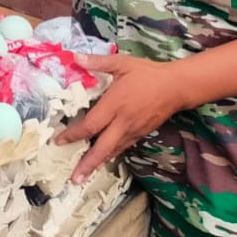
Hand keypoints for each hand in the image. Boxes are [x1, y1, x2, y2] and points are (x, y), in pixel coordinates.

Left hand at [54, 53, 187, 182]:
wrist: (177, 87)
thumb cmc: (148, 73)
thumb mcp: (122, 63)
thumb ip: (97, 62)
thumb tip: (74, 57)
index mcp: (115, 105)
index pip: (91, 125)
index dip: (74, 135)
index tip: (59, 141)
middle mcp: (123, 122)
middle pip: (102, 147)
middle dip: (87, 164)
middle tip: (74, 179)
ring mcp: (133, 130)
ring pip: (113, 150)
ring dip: (98, 163)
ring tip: (84, 175)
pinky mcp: (141, 133)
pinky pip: (123, 147)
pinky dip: (111, 155)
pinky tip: (103, 159)